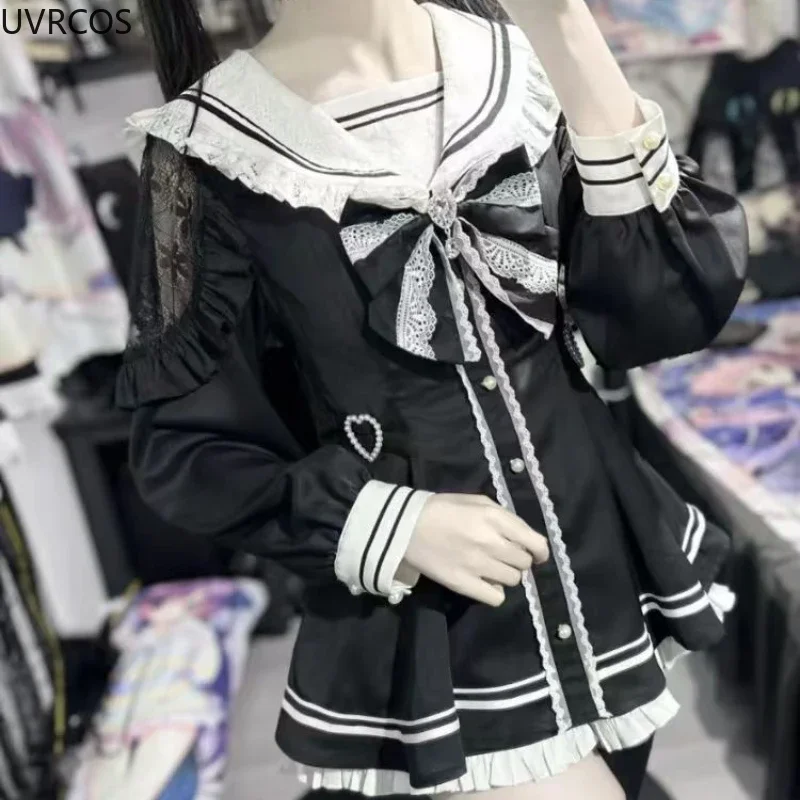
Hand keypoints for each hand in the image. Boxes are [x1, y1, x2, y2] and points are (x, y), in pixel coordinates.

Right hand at [403, 494, 549, 606]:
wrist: (406, 526)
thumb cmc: (443, 509)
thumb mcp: (477, 501)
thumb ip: (504, 517)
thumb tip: (524, 537)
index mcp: (496, 519)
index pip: (535, 543)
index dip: (541, 551)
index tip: (537, 554)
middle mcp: (491, 542)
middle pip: (524, 563)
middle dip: (518, 559)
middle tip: (504, 555)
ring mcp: (478, 565)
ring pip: (513, 580)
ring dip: (507, 574)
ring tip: (492, 567)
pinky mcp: (464, 584)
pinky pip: (496, 598)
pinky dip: (495, 591)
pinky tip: (485, 582)